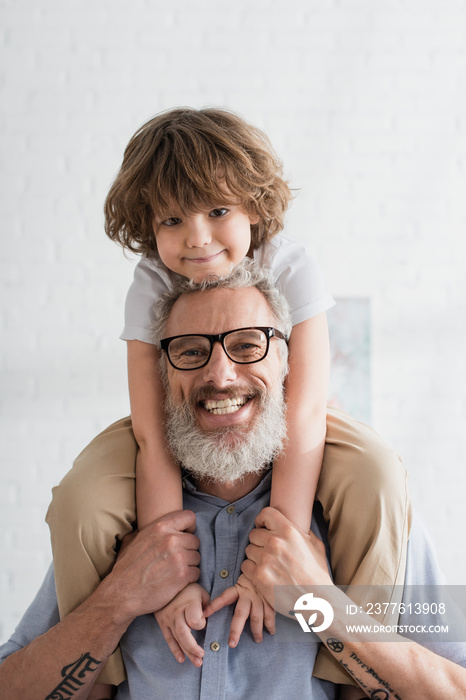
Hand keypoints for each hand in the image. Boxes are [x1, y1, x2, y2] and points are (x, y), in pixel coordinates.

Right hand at [107, 510, 200, 624]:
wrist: (121, 593)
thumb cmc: (127, 568)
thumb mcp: (134, 540)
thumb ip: (151, 530)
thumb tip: (160, 525)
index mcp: (160, 527)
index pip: (189, 517)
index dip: (189, 527)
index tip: (185, 535)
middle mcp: (171, 539)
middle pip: (195, 540)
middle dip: (188, 550)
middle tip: (176, 559)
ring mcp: (178, 557)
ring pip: (197, 557)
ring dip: (189, 564)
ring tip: (174, 570)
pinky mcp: (182, 575)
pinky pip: (197, 572)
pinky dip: (189, 577)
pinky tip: (177, 581)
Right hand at [155, 583, 209, 666]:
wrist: (166, 582)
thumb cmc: (189, 589)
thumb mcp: (201, 592)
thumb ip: (207, 606)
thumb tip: (211, 621)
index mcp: (188, 603)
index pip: (195, 620)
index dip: (201, 624)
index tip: (204, 621)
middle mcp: (177, 612)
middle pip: (184, 634)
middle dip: (193, 648)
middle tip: (202, 656)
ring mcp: (168, 619)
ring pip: (177, 639)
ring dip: (187, 652)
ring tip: (197, 662)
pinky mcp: (163, 623)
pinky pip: (168, 639)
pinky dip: (175, 650)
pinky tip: (182, 659)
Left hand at [204, 573, 275, 646]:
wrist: (268, 568)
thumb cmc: (252, 579)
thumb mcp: (241, 583)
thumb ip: (233, 593)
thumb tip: (215, 606)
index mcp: (238, 589)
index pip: (223, 598)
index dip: (214, 605)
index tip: (205, 614)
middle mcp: (248, 594)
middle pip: (240, 614)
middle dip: (236, 630)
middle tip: (232, 643)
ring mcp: (260, 598)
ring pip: (256, 617)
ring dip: (257, 630)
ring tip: (257, 640)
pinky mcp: (270, 599)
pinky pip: (270, 614)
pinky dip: (271, 624)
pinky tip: (271, 632)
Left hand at [241, 506, 331, 614]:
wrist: (316, 599)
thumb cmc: (317, 573)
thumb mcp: (316, 545)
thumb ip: (302, 531)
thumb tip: (294, 523)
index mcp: (289, 531)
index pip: (266, 513)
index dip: (262, 520)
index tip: (263, 527)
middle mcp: (275, 542)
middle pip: (254, 533)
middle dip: (259, 541)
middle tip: (266, 550)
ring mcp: (265, 559)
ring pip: (248, 549)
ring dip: (255, 556)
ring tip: (266, 563)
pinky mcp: (258, 576)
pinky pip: (245, 565)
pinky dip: (251, 569)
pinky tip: (262, 573)